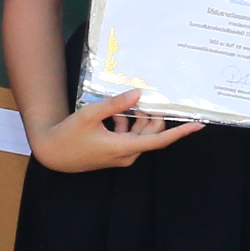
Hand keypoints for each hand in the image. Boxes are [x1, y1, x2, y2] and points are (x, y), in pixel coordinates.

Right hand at [33, 90, 203, 173]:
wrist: (52, 154)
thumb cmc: (68, 135)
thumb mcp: (90, 115)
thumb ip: (115, 104)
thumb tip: (138, 94)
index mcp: (124, 147)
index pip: (159, 141)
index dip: (179, 132)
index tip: (198, 125)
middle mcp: (127, 155)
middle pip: (151, 134)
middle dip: (151, 116)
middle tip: (142, 99)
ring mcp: (121, 156)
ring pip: (140, 135)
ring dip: (136, 119)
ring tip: (120, 106)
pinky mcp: (114, 154)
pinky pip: (129, 137)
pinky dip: (125, 124)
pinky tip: (112, 114)